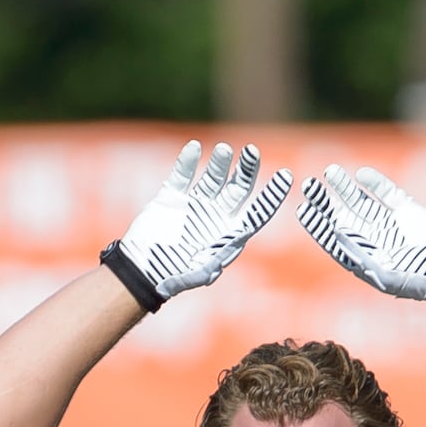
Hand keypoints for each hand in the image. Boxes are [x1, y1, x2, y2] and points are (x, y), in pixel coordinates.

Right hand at [104, 141, 292, 309]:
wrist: (139, 272)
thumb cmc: (171, 278)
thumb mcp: (197, 274)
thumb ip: (217, 257)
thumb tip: (240, 239)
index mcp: (229, 234)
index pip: (257, 211)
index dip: (272, 194)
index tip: (286, 176)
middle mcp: (215, 216)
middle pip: (238, 188)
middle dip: (247, 170)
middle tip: (252, 151)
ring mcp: (193, 205)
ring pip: (213, 177)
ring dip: (220, 163)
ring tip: (225, 150)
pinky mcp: (171, 198)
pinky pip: (182, 175)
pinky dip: (187, 161)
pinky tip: (194, 148)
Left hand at [297, 165, 425, 303]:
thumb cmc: (415, 280)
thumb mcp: (382, 273)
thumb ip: (358, 253)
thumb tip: (335, 230)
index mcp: (362, 256)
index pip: (333, 237)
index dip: (318, 224)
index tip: (303, 210)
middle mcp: (372, 238)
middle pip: (341, 215)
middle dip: (325, 201)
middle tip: (308, 185)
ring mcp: (389, 222)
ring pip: (360, 200)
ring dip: (344, 187)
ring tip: (329, 172)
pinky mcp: (406, 209)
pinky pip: (386, 192)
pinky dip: (375, 182)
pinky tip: (361, 175)